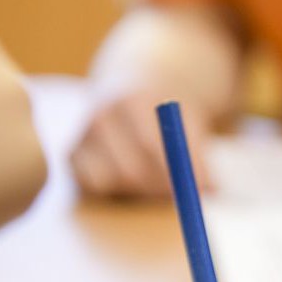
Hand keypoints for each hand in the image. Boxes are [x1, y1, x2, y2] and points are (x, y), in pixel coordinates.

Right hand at [71, 90, 212, 198]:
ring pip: (110, 183)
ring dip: (137, 192)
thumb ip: (197, 152)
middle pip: (129, 171)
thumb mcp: (189, 120)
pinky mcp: (71, 155)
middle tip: (180, 198)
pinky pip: (92, 187)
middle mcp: (101, 116)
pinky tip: (130, 180)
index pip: (151, 145)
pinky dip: (114, 191)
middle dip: (159, 190)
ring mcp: (82, 136)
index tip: (193, 191)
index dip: (173, 174)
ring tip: (156, 181)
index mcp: (132, 100)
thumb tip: (210, 189)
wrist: (131, 83)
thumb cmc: (168, 111)